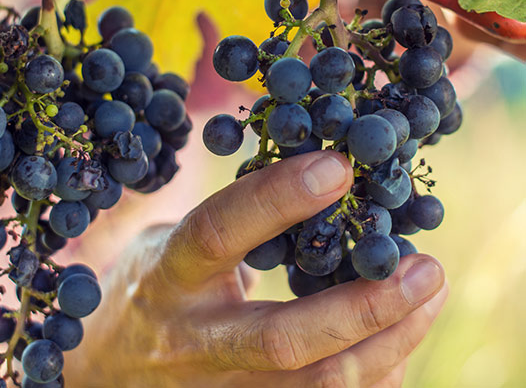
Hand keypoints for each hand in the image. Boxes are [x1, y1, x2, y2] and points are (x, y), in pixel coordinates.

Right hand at [62, 151, 446, 387]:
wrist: (106, 372)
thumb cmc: (150, 288)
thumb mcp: (171, 244)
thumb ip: (234, 222)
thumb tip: (319, 190)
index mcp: (170, 274)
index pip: (219, 231)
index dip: (277, 198)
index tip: (339, 168)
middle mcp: (193, 340)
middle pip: (284, 337)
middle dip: (365, 304)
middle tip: (424, 265)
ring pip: (316, 387)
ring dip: (389, 344)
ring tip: (428, 296)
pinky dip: (374, 376)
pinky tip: (398, 343)